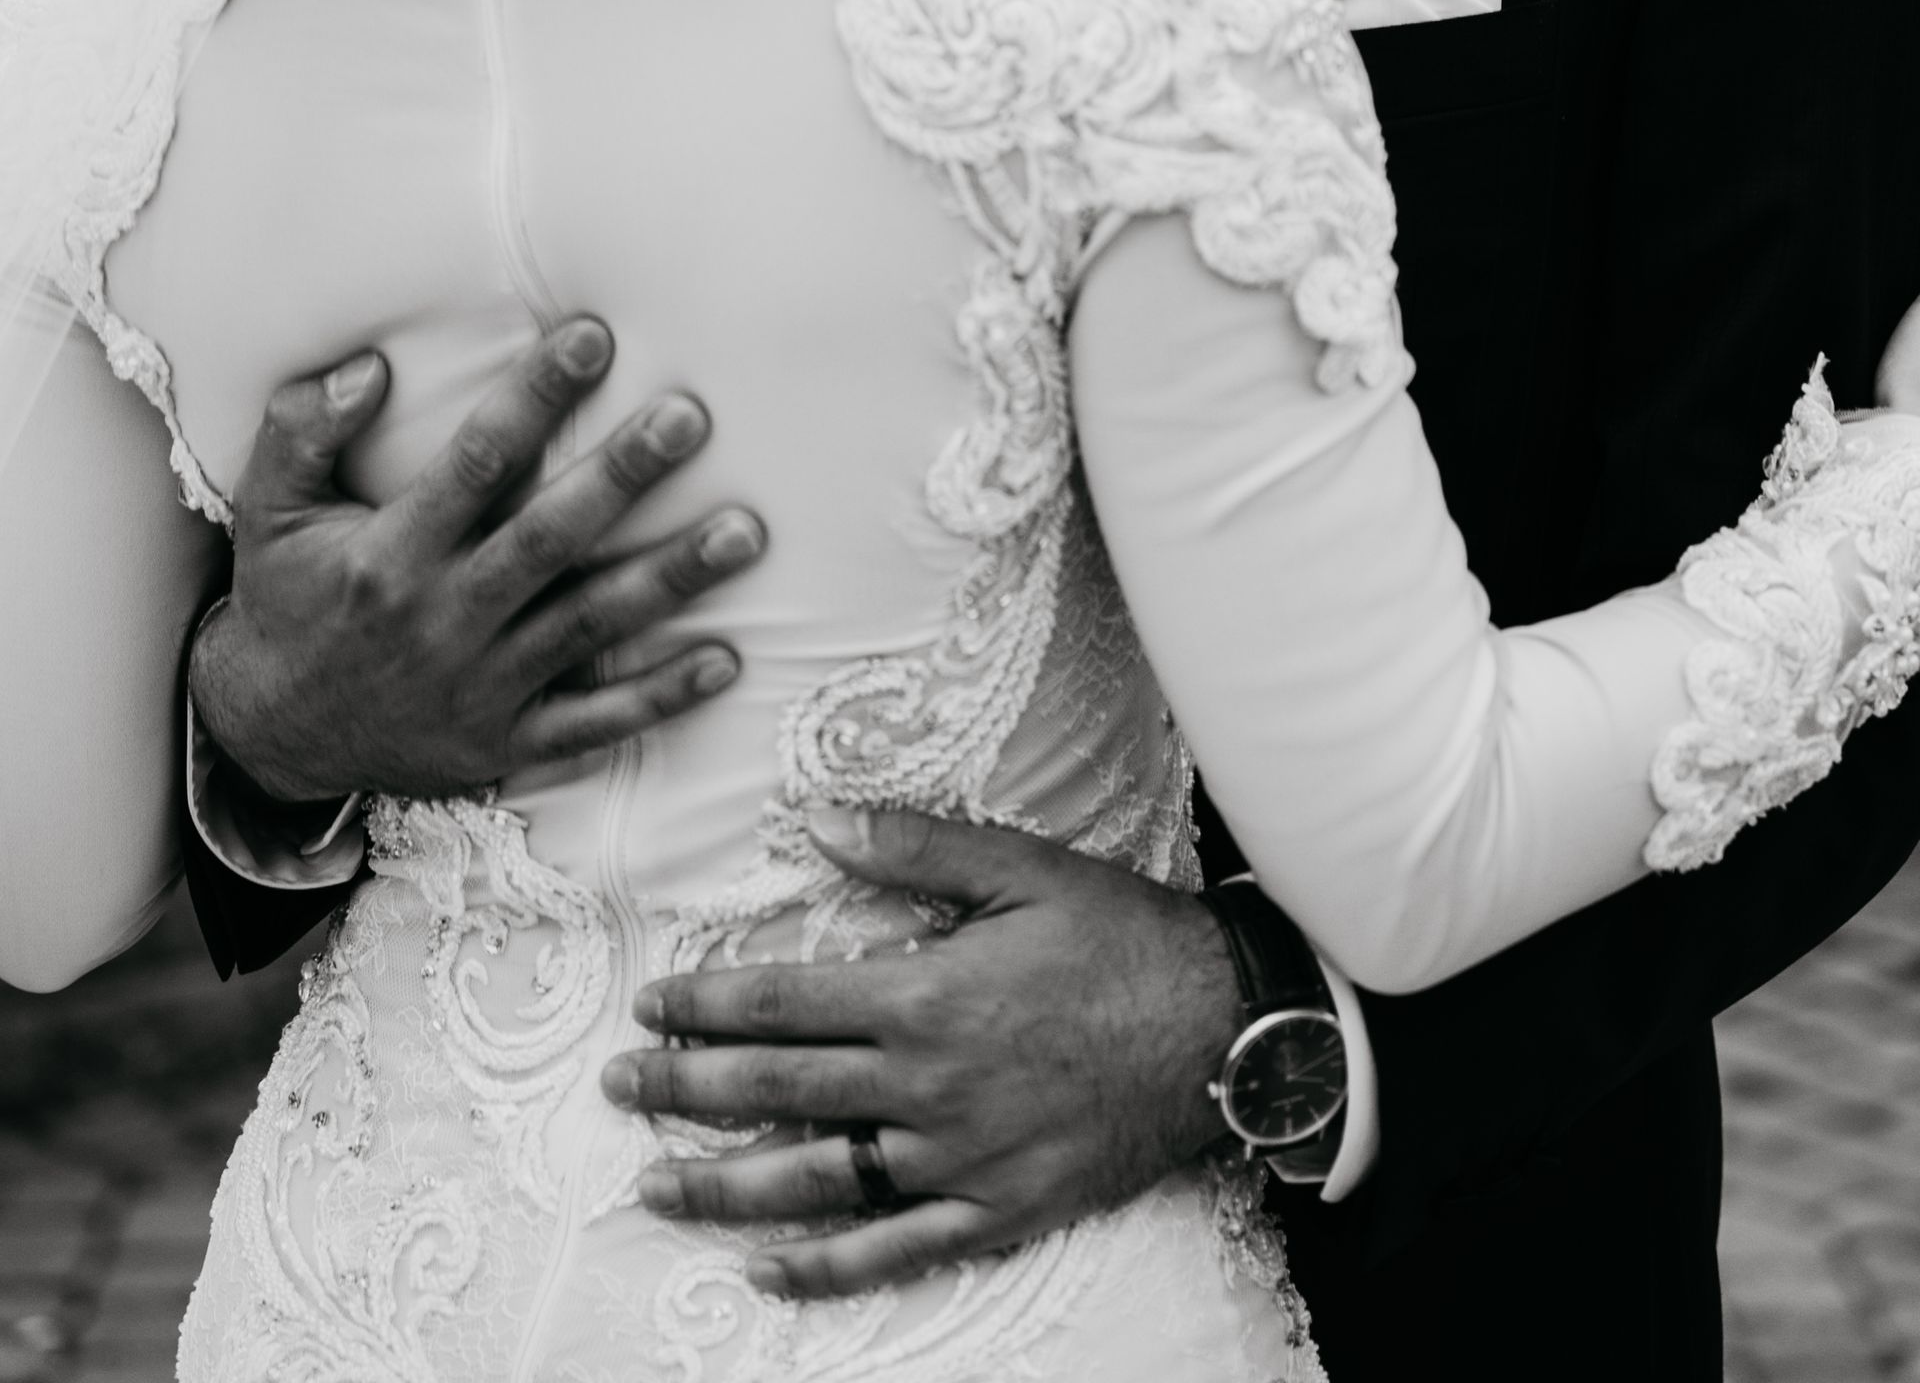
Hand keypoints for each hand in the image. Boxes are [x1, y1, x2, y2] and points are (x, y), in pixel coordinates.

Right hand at [190, 319, 764, 803]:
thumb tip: (370, 364)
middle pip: (549, 538)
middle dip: (623, 475)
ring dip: (671, 579)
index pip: (477, 463)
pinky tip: (726, 659)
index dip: (536, 396)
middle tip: (690, 416)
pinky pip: (594, 724)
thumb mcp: (268, 512)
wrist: (271, 738)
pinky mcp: (505, 743)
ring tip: (743, 532)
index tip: (594, 335)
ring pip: (590, 626)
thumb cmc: (285, 603)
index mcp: (391, 557)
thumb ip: (303, 428)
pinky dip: (661, 696)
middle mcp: (442, 621)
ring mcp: (480, 688)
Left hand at [599, 807, 1240, 1297]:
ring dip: (726, 1187)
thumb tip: (818, 821)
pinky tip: (766, 1273)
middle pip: (778, 1094)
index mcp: (925, 995)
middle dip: (686, 1091)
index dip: (706, 1006)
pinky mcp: (998, 1211)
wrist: (1222, 1031)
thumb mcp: (1021, 868)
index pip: (783, 1004)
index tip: (651, 1006)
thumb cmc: (1120, 938)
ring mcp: (960, 1159)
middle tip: (620, 1087)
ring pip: (816, 1183)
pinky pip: (895, 1251)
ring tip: (656, 1185)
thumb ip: (914, 847)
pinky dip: (824, 1270)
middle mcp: (928, 1086)